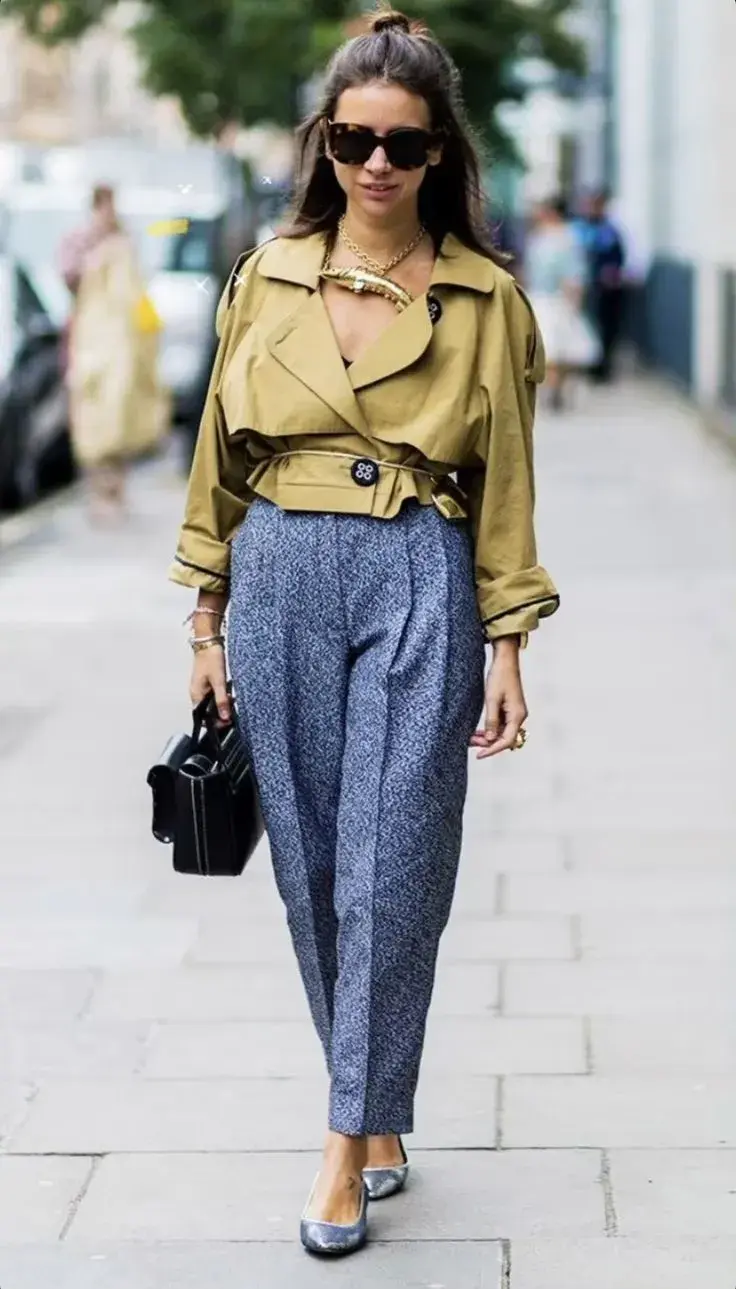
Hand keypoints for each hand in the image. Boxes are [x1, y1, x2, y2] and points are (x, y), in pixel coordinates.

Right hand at [189, 644, 231, 723]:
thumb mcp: (219, 682)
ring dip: (222, 704)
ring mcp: (201, 688)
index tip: (227, 721)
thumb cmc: (211, 659)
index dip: (215, 722)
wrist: (209, 642)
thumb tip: (225, 717)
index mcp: (196, 696)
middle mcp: (197, 694)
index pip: (203, 718)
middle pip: (208, 711)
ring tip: (232, 700)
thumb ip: (222, 700)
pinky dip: (222, 695)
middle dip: (220, 713)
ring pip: (212, 703)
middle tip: (232, 710)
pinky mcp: (207, 682)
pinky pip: (214, 694)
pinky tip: (229, 693)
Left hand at [470, 639, 527, 758]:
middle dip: (488, 743)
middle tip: (470, 742)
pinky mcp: (510, 710)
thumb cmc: (499, 677)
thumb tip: (490, 739)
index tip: (479, 755)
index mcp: (517, 716)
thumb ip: (491, 721)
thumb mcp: (491, 699)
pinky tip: (479, 731)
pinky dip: (490, 730)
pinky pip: (501, 725)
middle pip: (505, 739)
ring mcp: (515, 714)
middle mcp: (519, 717)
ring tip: (471, 737)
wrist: (505, 661)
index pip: (506, 741)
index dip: (492, 750)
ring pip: (502, 733)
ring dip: (488, 737)